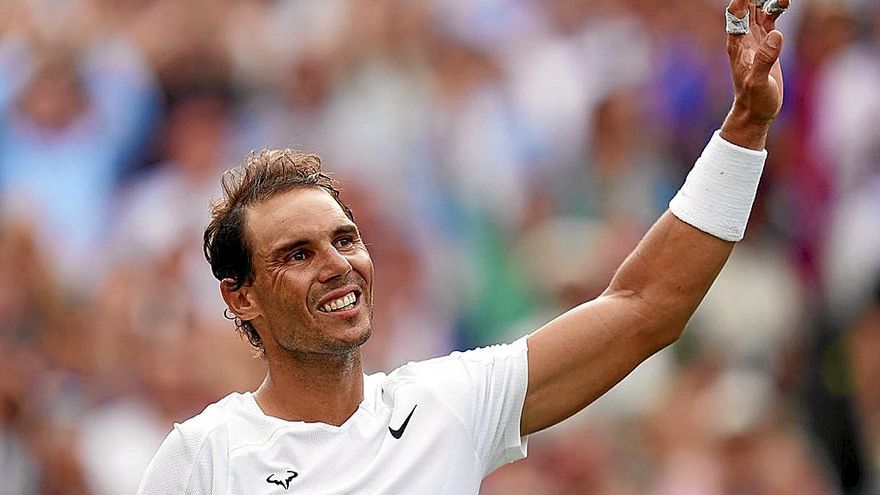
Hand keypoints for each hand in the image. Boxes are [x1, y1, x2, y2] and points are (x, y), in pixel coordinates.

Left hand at [721, 0, 789, 149]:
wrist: (756, 111)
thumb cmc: (754, 99)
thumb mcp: (759, 81)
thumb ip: (765, 58)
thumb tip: (777, 34)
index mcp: (737, 44)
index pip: (736, 14)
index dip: (742, 0)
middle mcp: (743, 38)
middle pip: (747, 7)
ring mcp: (755, 38)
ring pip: (758, 9)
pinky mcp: (767, 42)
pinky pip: (770, 18)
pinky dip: (776, 7)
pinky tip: (785, 2)